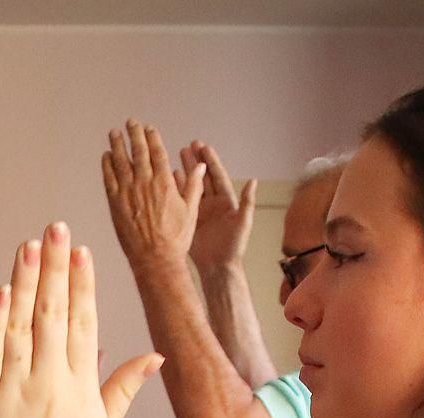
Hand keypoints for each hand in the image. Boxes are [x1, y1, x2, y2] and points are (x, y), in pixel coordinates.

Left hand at [0, 223, 161, 417]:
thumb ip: (125, 387)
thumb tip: (158, 357)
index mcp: (81, 389)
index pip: (84, 324)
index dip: (82, 285)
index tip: (80, 251)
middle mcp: (51, 386)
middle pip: (54, 316)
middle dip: (54, 269)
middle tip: (53, 228)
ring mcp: (16, 394)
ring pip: (20, 329)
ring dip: (24, 285)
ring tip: (27, 247)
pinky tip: (0, 294)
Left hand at [101, 120, 205, 273]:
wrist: (155, 259)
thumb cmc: (176, 238)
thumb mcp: (191, 210)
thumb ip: (193, 185)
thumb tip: (200, 165)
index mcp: (165, 183)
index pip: (157, 152)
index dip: (152, 138)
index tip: (149, 128)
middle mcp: (145, 183)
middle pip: (138, 152)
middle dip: (134, 134)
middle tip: (130, 122)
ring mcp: (128, 193)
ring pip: (121, 162)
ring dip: (117, 144)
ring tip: (114, 132)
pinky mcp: (115, 204)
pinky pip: (109, 179)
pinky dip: (107, 166)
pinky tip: (106, 156)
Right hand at [183, 141, 256, 269]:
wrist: (219, 267)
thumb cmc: (234, 247)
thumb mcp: (243, 223)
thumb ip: (247, 202)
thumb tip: (253, 181)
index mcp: (226, 201)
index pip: (217, 175)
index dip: (210, 160)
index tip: (203, 146)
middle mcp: (213, 203)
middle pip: (203, 176)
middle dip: (196, 160)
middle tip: (188, 145)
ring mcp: (201, 211)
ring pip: (192, 186)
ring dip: (185, 171)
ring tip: (177, 155)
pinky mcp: (190, 219)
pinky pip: (183, 200)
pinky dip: (177, 188)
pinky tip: (170, 177)